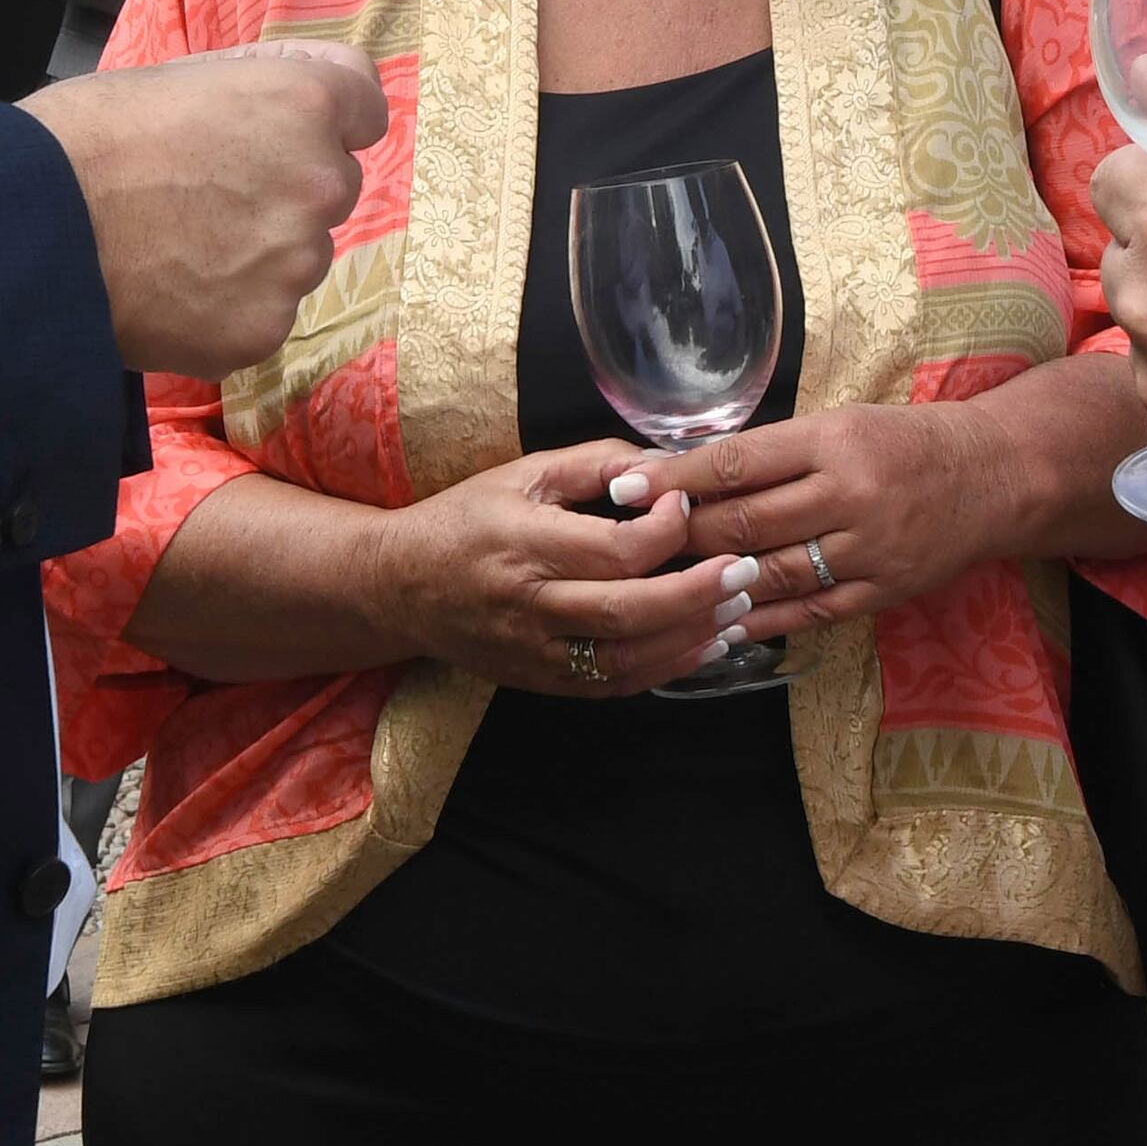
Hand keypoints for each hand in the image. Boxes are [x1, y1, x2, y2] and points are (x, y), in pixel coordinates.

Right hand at [18, 39, 384, 378]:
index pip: (367, 106)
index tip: (291, 132)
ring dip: (258, 253)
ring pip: (298, 256)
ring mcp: (296, 264)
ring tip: (176, 250)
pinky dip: (226, 308)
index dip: (331, 117)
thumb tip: (300, 98)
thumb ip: (256, 87)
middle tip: (208, 196)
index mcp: (304, 103)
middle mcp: (320, 183)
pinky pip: (262, 314)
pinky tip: (169, 294)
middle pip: (332, 186)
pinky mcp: (263, 330)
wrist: (30, 233)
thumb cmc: (87, 137)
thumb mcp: (179, 77)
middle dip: (287, 189)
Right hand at [364, 439, 745, 693]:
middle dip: (698, 593)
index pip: (615, 549)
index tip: (687, 506)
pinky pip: (614, 683)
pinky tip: (703, 644)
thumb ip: (595, 462)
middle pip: (630, 611)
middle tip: (746, 571)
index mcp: (524, 542)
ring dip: (692, 637)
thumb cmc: (465, 520)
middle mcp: (529, 604)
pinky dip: (665, 667)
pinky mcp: (541, 680)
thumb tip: (665, 461)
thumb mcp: (522, 473)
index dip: (666, 531)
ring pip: (628, 658)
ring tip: (739, 608)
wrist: (400, 586)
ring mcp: (535, 651)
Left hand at [620, 399, 1009, 641]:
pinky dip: (761, 620)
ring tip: (664, 583)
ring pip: (771, 571)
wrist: (992, 477)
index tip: (626, 487)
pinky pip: (809, 612)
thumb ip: (774, 451)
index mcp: (833, 441)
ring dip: (712, 579)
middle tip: (632, 541)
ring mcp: (868, 549)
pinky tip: (721, 621)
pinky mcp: (883, 591)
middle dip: (681, 533)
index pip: (736, 462)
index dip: (674, 479)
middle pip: (745, 522)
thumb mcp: (841, 425)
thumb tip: (689, 473)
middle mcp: (849, 494)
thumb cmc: (903, 443)